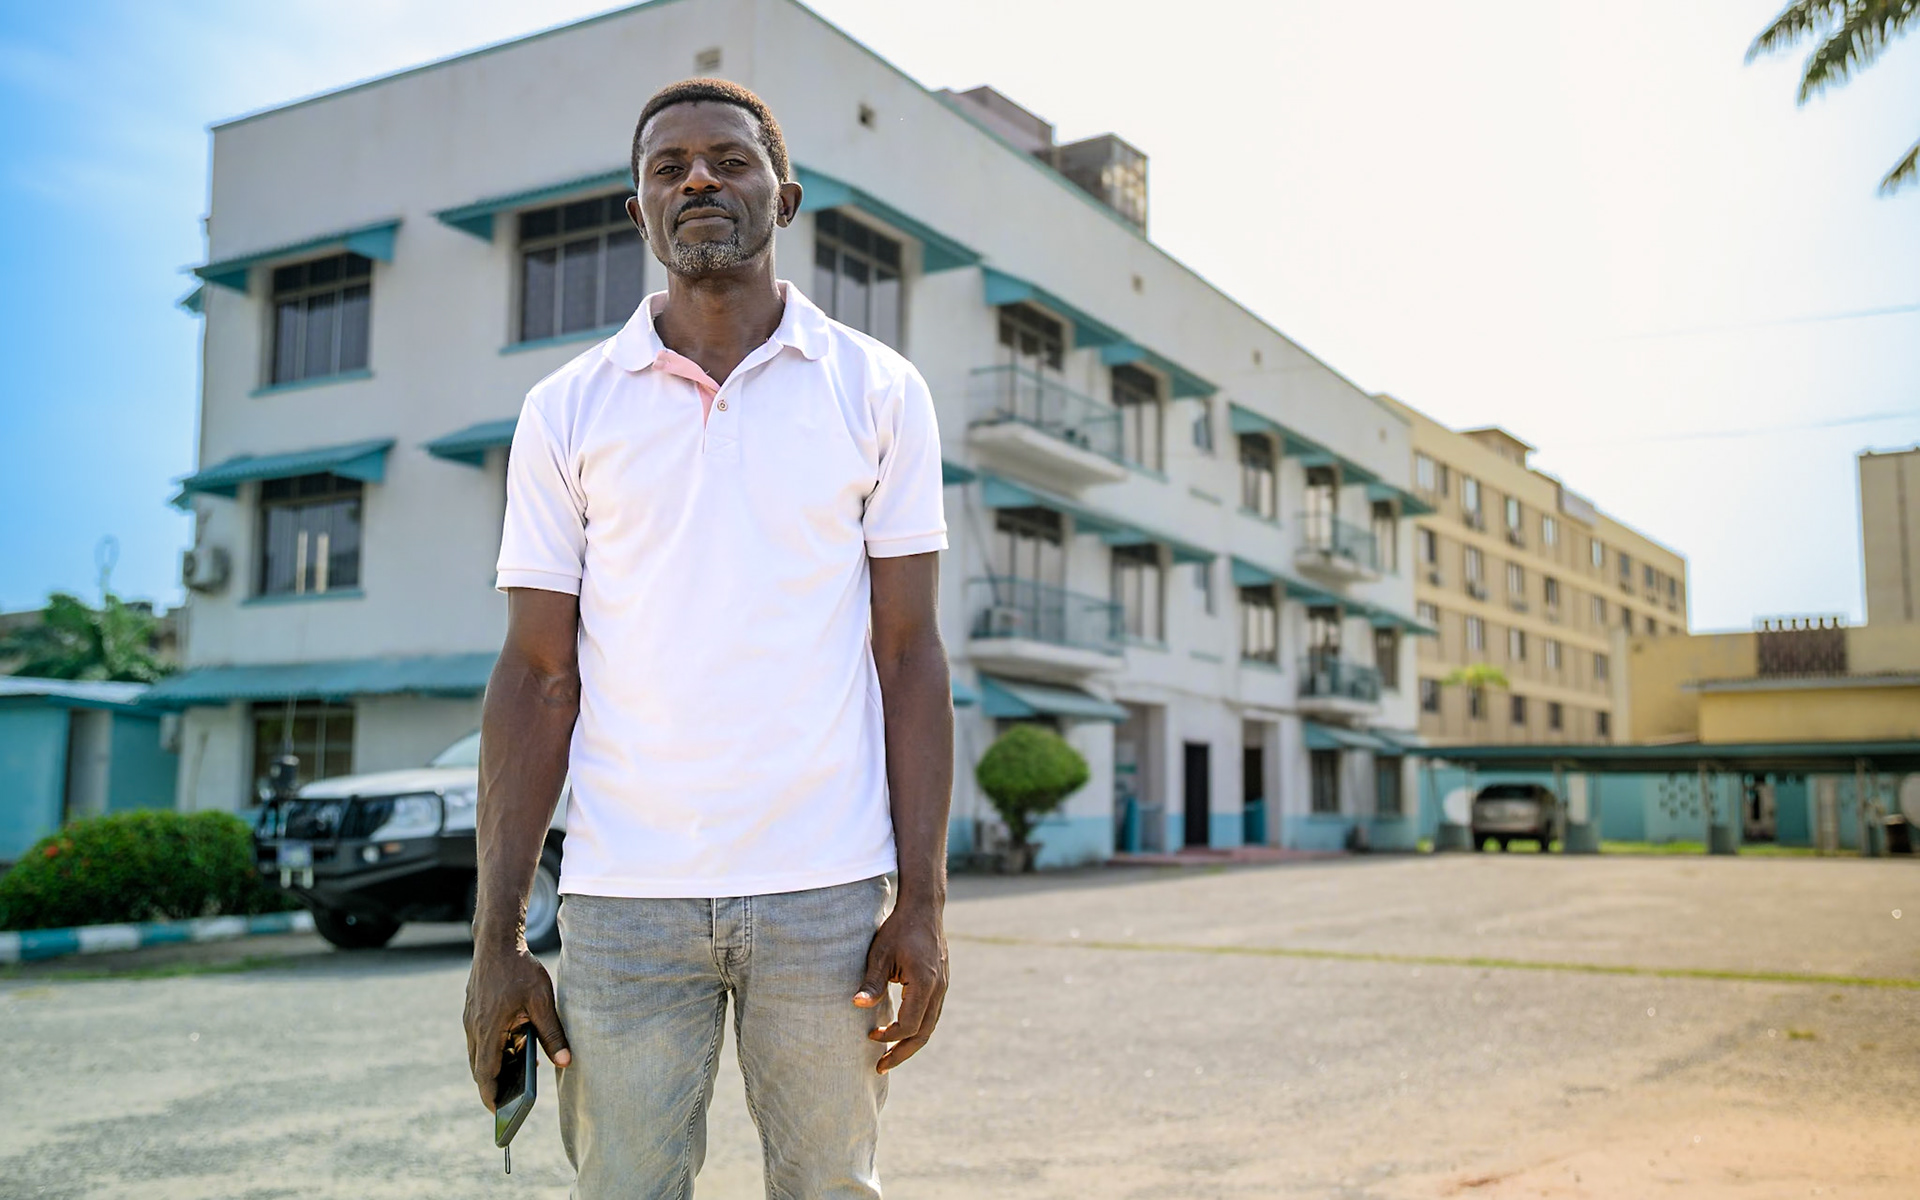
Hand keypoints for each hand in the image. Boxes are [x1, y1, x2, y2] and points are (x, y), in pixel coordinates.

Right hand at [464, 942, 570, 1109]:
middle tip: (511, 1102)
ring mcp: (471, 1019)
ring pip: (480, 1053)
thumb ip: (553, 1033)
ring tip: (518, 1079)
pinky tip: (516, 1047)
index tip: (499, 1113)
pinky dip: (496, 1048)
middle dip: (494, 1085)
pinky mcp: (474, 1012)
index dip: (491, 1095)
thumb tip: (566, 1061)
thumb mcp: (542, 1002)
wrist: (497, 941)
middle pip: (480, 1067)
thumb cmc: (520, 969)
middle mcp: (474, 1028)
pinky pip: (482, 1038)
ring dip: (497, 1065)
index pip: (485, 1074)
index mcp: (488, 1029)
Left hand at [854, 898, 948, 1072]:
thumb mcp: (880, 954)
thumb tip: (857, 1005)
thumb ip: (872, 982)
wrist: (924, 908)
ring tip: (890, 1056)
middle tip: (881, 1067)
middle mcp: (939, 989)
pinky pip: (932, 1014)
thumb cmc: (899, 929)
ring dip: (910, 1043)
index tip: (869, 1035)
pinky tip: (902, 1031)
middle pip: (923, 1033)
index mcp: (925, 983)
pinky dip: (918, 1028)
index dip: (888, 1036)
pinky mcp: (942, 983)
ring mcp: (943, 987)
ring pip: (930, 1026)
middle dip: (902, 1053)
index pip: (909, 1025)